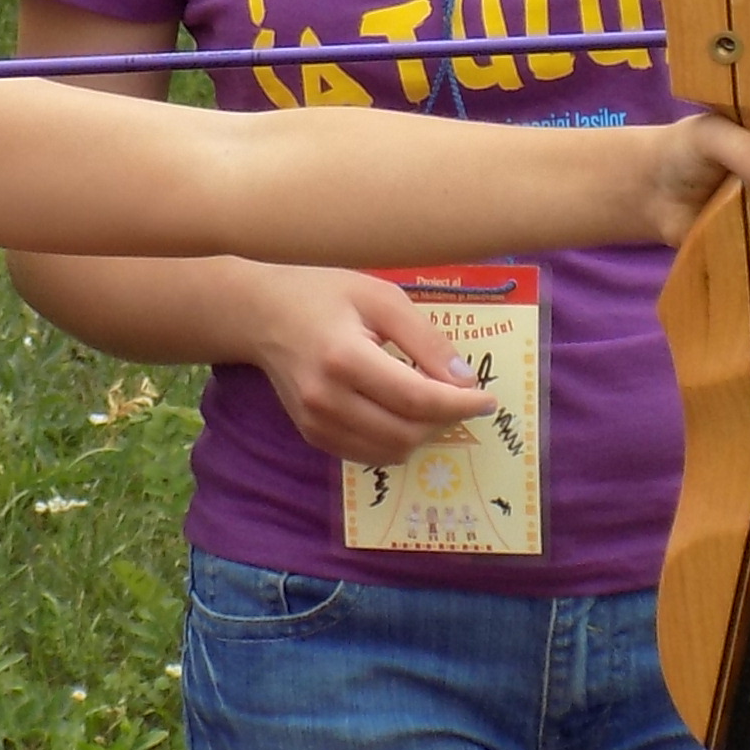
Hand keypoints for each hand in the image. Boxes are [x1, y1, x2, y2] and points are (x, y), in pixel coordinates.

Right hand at [242, 269, 496, 462]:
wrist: (261, 314)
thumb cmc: (324, 295)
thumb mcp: (382, 298)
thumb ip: (425, 339)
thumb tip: (464, 380)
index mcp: (344, 358)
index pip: (417, 400)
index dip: (460, 404)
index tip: (488, 398)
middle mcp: (326, 399)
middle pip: (406, 432)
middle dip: (446, 421)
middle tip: (463, 398)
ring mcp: (315, 423)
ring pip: (390, 452)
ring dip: (423, 435)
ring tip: (435, 405)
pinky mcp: (312, 435)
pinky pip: (367, 455)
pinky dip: (396, 441)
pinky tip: (404, 414)